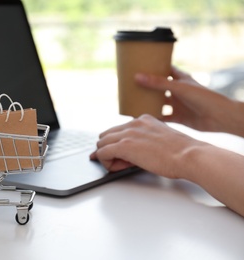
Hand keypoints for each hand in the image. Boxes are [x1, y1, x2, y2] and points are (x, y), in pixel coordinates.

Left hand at [90, 115, 206, 177]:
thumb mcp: (160, 140)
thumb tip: (133, 153)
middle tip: (123, 162)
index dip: (120, 145)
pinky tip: (118, 168)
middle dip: (110, 149)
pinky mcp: (124, 146)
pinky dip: (106, 163)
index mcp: (143, 120)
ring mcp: (128, 133)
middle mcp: (133, 123)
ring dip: (108, 156)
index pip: (119, 130)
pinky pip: (102, 153)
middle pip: (106, 135)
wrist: (190, 156)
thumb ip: (145, 142)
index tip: (127, 157)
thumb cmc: (182, 153)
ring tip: (122, 166)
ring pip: (101, 143)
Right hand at [135, 66, 243, 135]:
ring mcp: (178, 104)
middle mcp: (178, 91)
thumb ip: (158, 83)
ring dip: (148, 102)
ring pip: (159, 102)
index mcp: (180, 79)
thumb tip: (137, 76)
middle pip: (158, 87)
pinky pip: (162, 117)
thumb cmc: (204, 97)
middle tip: (130, 84)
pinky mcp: (178, 117)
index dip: (153, 67)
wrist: (220, 118)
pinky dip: (154, 117)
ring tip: (133, 101)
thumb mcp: (179, 88)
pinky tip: (142, 117)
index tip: (139, 65)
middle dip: (146, 86)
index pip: (165, 69)